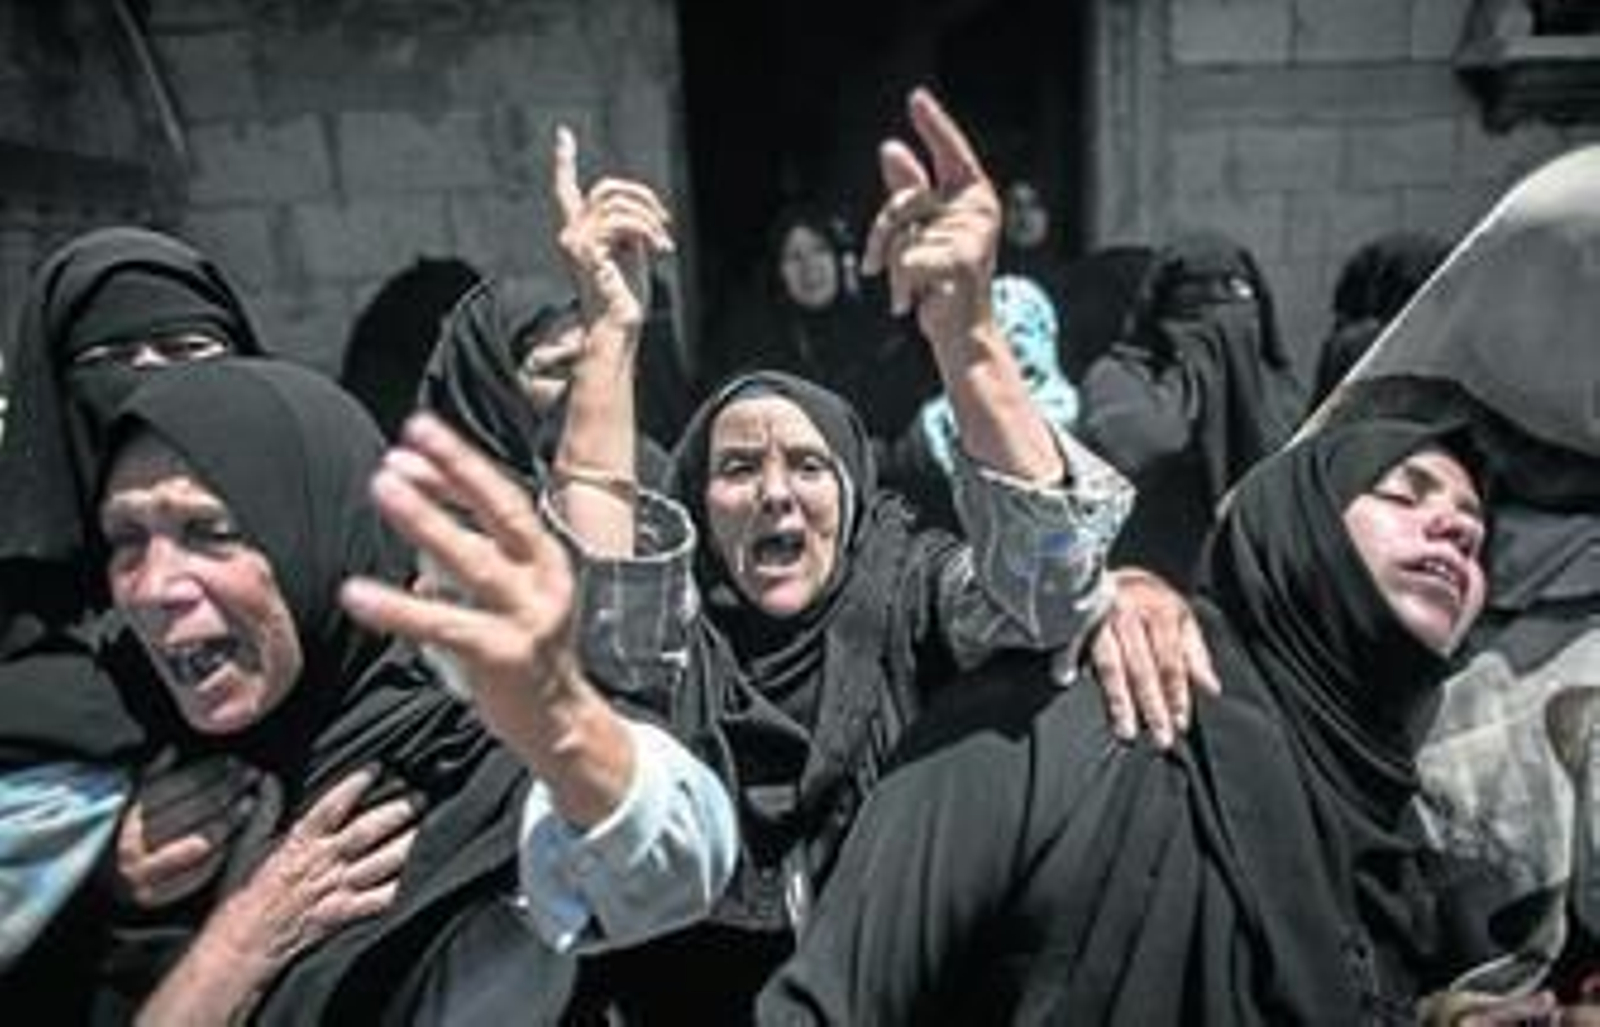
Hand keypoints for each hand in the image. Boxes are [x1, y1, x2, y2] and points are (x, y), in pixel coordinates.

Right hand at [108, 750, 259, 908]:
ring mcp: (144, 873)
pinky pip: (199, 873)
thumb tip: (171, 750)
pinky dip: (221, 853)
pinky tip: (238, 837)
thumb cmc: (126, 834)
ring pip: (200, 840)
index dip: (210, 770)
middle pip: (194, 810)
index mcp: (128, 816)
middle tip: (251, 775)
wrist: (104, 887)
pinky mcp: (156, 897)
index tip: (234, 760)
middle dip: (227, 789)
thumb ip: (150, 777)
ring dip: (230, 820)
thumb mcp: (130, 802)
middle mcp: (132, 844)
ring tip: (250, 801)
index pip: (179, 786)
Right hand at [136, 767, 419, 1025]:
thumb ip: (265, 808)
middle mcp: (322, 862)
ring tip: (431, 825)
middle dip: (397, 812)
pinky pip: (378, 900)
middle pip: (367, 832)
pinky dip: (401, 888)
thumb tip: (267, 779)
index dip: (355, 784)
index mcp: (299, 841)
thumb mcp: (251, 843)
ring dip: (408, 844)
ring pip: (380, 862)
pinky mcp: (342, 913)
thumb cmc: (246, 890)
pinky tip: (423, 876)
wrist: (242, 941)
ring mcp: (335, 888)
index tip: (379, 767)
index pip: (330, 806)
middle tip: (422, 796)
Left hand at [342, 413, 582, 747]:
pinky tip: (357, 594)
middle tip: (402, 449)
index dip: (461, 467)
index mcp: (547, 560)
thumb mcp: (508, 596)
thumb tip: (416, 511)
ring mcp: (527, 618)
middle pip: (499, 514)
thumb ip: (468, 556)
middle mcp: (543, 581)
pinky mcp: (503, 655)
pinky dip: (398, 608)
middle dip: (453, 472)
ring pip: (473, 561)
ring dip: (427, 521)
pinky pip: (442, 625)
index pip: (504, 500)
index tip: (419, 435)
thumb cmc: (524, 655)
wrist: (561, 726)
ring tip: (384, 489)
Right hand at [551, 125, 673, 332]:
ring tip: (663, 244)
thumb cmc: (626, 295)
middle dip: (641, 196)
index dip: (564, 161)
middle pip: (605, 188)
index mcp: (578, 232)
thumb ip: (627, 226)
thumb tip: (642, 209)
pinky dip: (648, 231)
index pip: (565, 190)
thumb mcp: (630, 251)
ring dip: (650, 219)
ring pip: (617, 202)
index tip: (563, 134)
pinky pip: (623, 221)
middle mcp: (570, 233)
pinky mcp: (586, 249)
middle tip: (664, 220)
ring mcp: (574, 240)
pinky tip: (659, 251)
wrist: (619, 324)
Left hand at [862, 87, 1000, 347]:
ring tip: (905, 293)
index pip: (952, 152)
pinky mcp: (961, 264)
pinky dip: (899, 285)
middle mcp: (978, 212)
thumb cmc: (942, 285)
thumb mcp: (921, 232)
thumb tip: (890, 147)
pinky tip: (908, 305)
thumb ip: (908, 190)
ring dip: (891, 268)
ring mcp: (973, 237)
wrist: (962, 336)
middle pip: (908, 198)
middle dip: (882, 232)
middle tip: (872, 265)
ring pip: (902, 235)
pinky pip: (906, 260)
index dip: (935, 126)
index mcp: (973, 199)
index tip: (916, 97)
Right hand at [1064, 567, 1219, 747]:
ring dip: (1119, 700)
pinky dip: (1066, 660)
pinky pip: (1072, 644)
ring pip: (1111, 664)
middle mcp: (1130, 613)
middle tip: (1161, 738)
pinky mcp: (1076, 618)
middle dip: (1153, 705)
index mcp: (1160, 610)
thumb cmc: (1146, 596)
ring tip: (1126, 731)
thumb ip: (1195, 652)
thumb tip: (1211, 689)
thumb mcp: (1179, 615)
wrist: (1104, 565)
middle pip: (1143, 667)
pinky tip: (1064, 680)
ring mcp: (1101, 615)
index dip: (1176, 692)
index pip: (1171, 660)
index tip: (1180, 721)